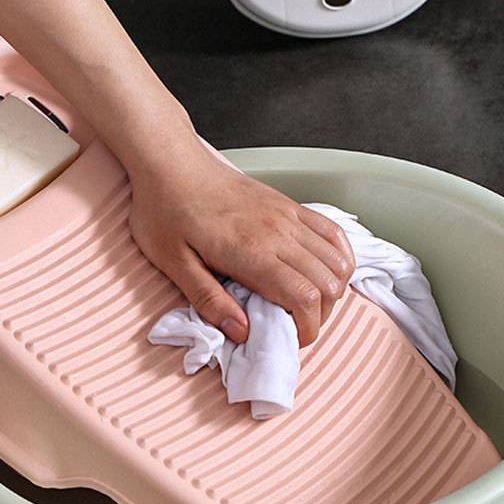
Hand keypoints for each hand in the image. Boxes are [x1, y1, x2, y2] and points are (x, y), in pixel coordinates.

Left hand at [128, 138, 355, 345]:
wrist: (170, 163)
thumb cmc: (164, 211)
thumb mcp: (173, 264)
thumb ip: (209, 301)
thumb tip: (242, 333)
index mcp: (251, 252)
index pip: (305, 298)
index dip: (307, 329)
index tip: (289, 341)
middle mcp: (278, 233)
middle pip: (328, 283)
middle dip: (319, 316)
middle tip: (294, 326)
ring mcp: (288, 216)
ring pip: (337, 260)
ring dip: (331, 290)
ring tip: (305, 304)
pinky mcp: (289, 205)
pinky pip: (332, 233)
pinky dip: (339, 258)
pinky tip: (325, 272)